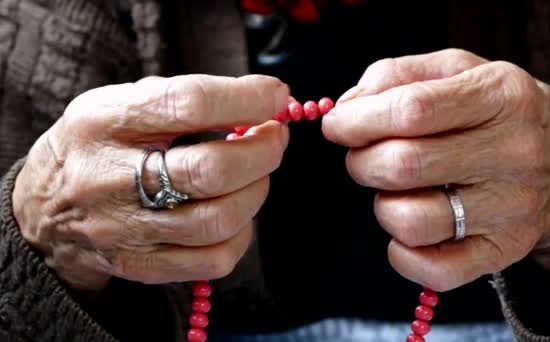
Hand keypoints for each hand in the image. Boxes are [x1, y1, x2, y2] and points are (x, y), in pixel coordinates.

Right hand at [13, 74, 289, 289]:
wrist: (48, 207)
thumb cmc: (102, 144)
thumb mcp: (122, 102)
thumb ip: (184, 99)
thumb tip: (263, 103)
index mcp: (106, 121)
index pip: (187, 104)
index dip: (245, 99)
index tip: (276, 96)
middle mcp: (111, 177)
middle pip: (210, 171)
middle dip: (263, 152)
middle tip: (275, 138)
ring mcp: (126, 229)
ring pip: (218, 220)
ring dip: (256, 191)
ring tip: (256, 174)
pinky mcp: (142, 264)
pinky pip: (214, 260)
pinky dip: (242, 234)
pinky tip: (237, 214)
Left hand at [322, 49, 549, 290]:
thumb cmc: (496, 112)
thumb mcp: (456, 70)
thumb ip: (396, 76)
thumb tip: (348, 107)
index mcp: (500, 96)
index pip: (411, 110)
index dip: (358, 121)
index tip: (336, 126)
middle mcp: (513, 152)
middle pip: (403, 165)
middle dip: (361, 162)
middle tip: (363, 157)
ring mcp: (511, 208)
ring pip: (411, 221)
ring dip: (382, 206)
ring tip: (395, 191)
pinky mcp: (503, 251)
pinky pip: (433, 270)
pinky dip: (402, 254)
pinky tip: (408, 229)